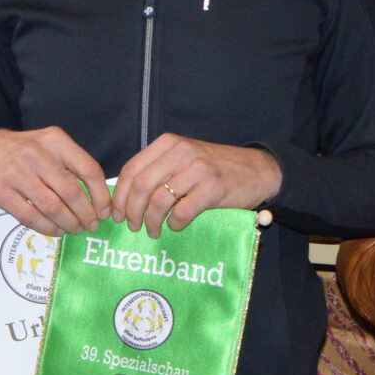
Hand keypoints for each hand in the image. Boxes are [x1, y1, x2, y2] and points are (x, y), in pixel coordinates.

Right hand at [0, 128, 111, 235]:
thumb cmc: (25, 151)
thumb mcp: (50, 145)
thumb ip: (72, 164)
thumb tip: (98, 197)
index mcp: (55, 141)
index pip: (88, 169)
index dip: (100, 195)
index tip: (105, 211)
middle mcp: (37, 155)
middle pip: (71, 192)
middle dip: (86, 214)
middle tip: (91, 224)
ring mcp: (17, 174)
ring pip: (52, 207)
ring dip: (69, 223)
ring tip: (75, 229)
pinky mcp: (1, 192)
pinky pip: (31, 217)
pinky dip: (48, 228)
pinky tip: (56, 230)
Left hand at [114, 135, 280, 234]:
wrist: (257, 170)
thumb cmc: (215, 168)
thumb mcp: (183, 159)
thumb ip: (158, 169)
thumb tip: (124, 196)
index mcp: (168, 143)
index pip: (132, 170)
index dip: (120, 196)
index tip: (117, 214)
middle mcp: (181, 152)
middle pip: (141, 186)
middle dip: (131, 211)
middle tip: (133, 226)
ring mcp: (198, 168)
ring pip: (159, 200)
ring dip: (151, 222)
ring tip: (152, 230)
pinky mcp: (214, 187)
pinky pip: (183, 211)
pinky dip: (175, 224)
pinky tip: (177, 226)